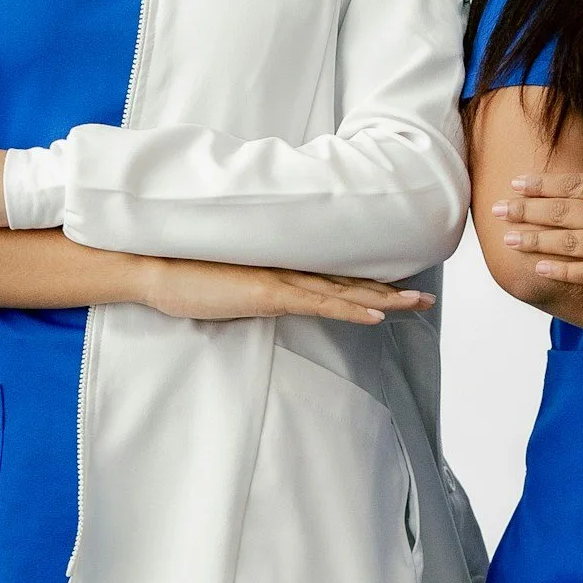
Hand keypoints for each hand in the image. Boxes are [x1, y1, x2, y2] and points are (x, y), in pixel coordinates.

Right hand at [132, 261, 434, 324]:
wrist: (156, 266)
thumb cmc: (186, 276)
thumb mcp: (229, 287)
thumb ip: (254, 288)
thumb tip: (268, 297)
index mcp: (281, 269)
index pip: (334, 277)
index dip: (368, 284)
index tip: (398, 290)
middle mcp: (288, 270)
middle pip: (349, 282)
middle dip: (390, 291)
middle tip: (426, 298)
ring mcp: (281, 280)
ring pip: (343, 290)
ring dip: (383, 299)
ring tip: (417, 305)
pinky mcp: (269, 292)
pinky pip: (318, 303)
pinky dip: (350, 309)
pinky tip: (376, 316)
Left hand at [493, 171, 582, 293]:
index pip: (575, 184)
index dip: (543, 184)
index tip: (518, 182)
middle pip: (563, 211)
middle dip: (527, 210)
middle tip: (498, 209)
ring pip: (569, 242)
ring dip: (536, 239)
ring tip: (509, 237)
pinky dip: (562, 270)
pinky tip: (539, 266)